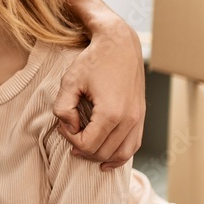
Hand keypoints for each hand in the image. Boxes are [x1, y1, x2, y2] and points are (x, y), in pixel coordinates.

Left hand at [53, 21, 144, 169]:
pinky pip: (133, 146)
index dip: (70, 139)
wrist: (120, 44)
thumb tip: (71, 127)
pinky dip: (119, 156)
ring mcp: (138, 119)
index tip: (63, 124)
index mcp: (111, 112)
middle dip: (82, 147)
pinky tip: (105, 160)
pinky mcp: (141, 116)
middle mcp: (129, 119)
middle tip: (70, 131)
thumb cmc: (94, 60)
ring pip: (120, 154)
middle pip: (103, 153)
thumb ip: (63, 108)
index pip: (88, 144)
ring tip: (83, 147)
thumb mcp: (69, 81)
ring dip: (99, 155)